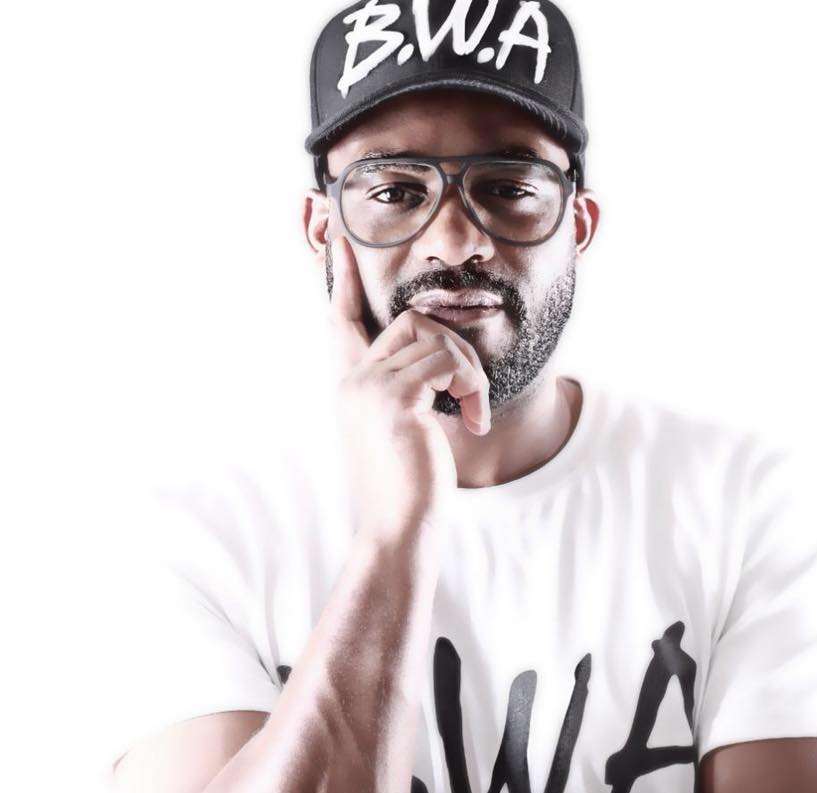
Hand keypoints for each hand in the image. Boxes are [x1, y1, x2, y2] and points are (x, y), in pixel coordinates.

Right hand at [327, 236, 490, 541]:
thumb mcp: (402, 427)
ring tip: (473, 413)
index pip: (342, 320)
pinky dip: (473, 387)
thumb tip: (442, 357)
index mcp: (350, 385)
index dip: (343, 279)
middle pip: (412, 321)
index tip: (339, 238)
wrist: (399, 527)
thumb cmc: (408, 485)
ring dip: (469, 373)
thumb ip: (406, 388)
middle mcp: (353, 380)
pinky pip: (450, 362)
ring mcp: (370, 387)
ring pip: (437, 338)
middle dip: (455, 350)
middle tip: (472, 395)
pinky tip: (474, 421)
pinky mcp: (397, 398)